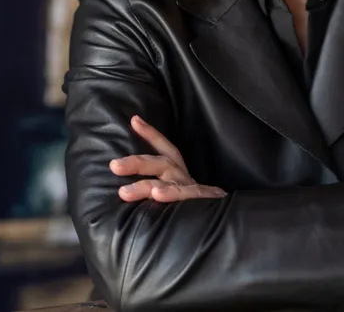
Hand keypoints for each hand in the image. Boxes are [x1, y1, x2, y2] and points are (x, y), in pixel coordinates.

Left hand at [110, 115, 226, 202]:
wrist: (229, 225)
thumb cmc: (197, 211)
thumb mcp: (178, 197)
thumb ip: (157, 193)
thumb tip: (124, 194)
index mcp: (180, 174)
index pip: (166, 150)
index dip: (151, 135)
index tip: (134, 120)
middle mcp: (186, 178)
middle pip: (163, 163)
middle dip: (137, 163)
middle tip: (114, 166)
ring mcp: (197, 190)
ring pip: (170, 182)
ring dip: (145, 186)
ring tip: (124, 192)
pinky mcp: (207, 201)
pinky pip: (188, 196)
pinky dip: (172, 194)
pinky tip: (157, 195)